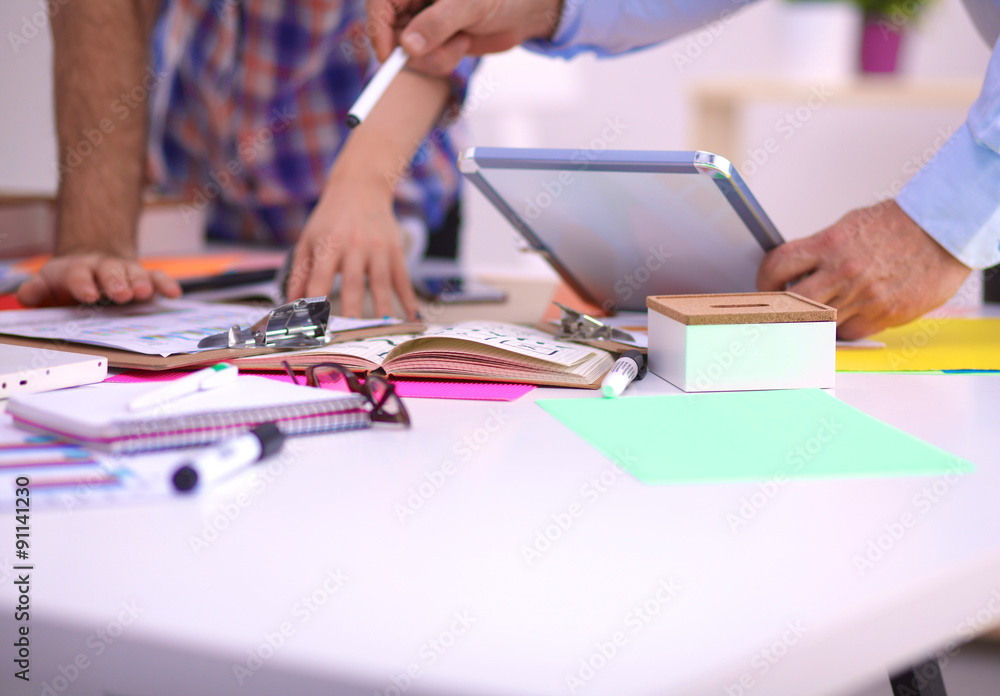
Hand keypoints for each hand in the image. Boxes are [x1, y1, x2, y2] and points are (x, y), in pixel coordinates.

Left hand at [16, 253, 181, 306]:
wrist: (94, 262)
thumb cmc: (71, 282)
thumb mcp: (50, 284)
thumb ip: (37, 290)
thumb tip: (26, 296)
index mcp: (77, 270)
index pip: (79, 274)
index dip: (83, 284)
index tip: (89, 295)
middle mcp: (103, 267)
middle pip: (110, 271)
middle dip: (116, 282)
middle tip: (121, 294)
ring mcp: (125, 271)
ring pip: (134, 272)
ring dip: (140, 282)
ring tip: (145, 293)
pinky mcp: (144, 277)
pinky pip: (156, 277)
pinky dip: (165, 284)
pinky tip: (173, 293)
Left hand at [284, 180, 418, 320]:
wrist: (360, 188)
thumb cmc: (330, 219)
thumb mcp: (308, 240)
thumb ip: (300, 274)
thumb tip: (290, 305)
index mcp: (328, 245)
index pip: (320, 279)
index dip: (316, 303)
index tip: (315, 326)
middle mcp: (354, 246)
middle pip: (353, 284)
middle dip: (352, 311)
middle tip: (351, 336)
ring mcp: (378, 249)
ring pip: (381, 284)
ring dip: (383, 309)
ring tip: (383, 332)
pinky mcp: (395, 251)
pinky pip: (402, 279)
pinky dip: (409, 300)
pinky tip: (413, 318)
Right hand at [366, 0, 561, 74]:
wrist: (524, 11)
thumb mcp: (470, 5)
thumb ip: (438, 23)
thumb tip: (408, 46)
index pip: (380, 5)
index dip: (379, 30)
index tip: (388, 57)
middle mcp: (414, 2)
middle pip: (391, 34)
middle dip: (416, 51)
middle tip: (445, 50)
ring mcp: (423, 23)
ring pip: (409, 54)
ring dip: (436, 57)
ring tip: (463, 40)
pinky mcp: (434, 42)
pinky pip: (427, 63)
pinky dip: (444, 61)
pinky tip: (464, 44)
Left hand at [757, 200, 970, 339]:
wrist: (946, 232)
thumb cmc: (900, 225)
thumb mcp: (851, 226)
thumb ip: (822, 250)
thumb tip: (797, 271)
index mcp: (830, 243)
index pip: (778, 265)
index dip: (766, 280)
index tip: (768, 286)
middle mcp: (843, 271)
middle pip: (793, 302)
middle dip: (783, 307)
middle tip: (784, 307)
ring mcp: (864, 295)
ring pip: (819, 322)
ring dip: (814, 319)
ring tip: (821, 309)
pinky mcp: (884, 314)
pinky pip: (850, 332)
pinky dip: (843, 328)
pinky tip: (848, 316)